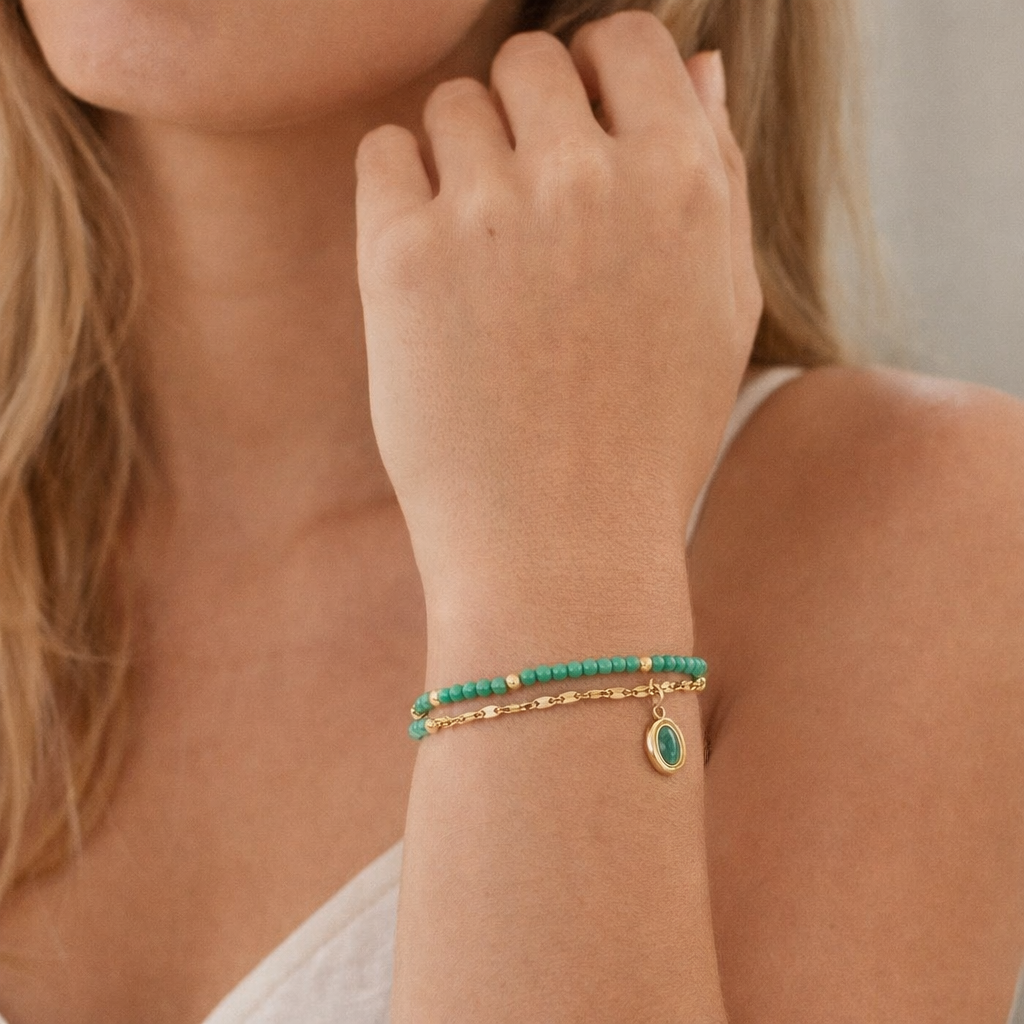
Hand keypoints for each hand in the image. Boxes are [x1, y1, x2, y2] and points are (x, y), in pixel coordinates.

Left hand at [354, 11, 761, 604]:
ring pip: (453, 104)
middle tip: (527, 212)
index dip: (598, 76)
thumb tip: (700, 60)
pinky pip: (383, 153)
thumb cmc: (648, 437)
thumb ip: (718, 172)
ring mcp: (489, 214)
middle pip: (530, 61)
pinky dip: (399, 189)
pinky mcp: (402, 256)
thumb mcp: (722, 309)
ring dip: (462, 159)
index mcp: (681, 180)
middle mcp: (587, 178)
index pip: (625, 39)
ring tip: (482, 258)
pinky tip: (430, 266)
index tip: (580, 131)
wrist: (559, 547)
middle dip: (527, 118)